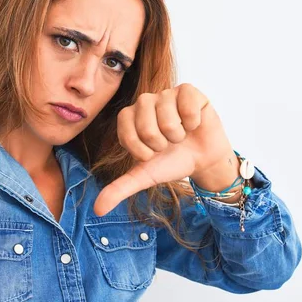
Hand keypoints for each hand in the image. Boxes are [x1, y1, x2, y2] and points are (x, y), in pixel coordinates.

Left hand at [93, 83, 233, 216]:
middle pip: (145, 123)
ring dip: (178, 133)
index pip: (126, 131)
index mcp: (129, 117)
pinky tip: (193, 124)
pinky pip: (187, 102)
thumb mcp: (144, 177)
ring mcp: (166, 94)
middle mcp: (144, 102)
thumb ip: (120, 189)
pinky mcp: (188, 90)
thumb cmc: (171, 162)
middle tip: (168, 144)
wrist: (203, 159)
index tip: (151, 154)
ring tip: (181, 134)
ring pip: (167, 115)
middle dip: (160, 142)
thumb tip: (98, 210)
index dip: (141, 148)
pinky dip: (193, 120)